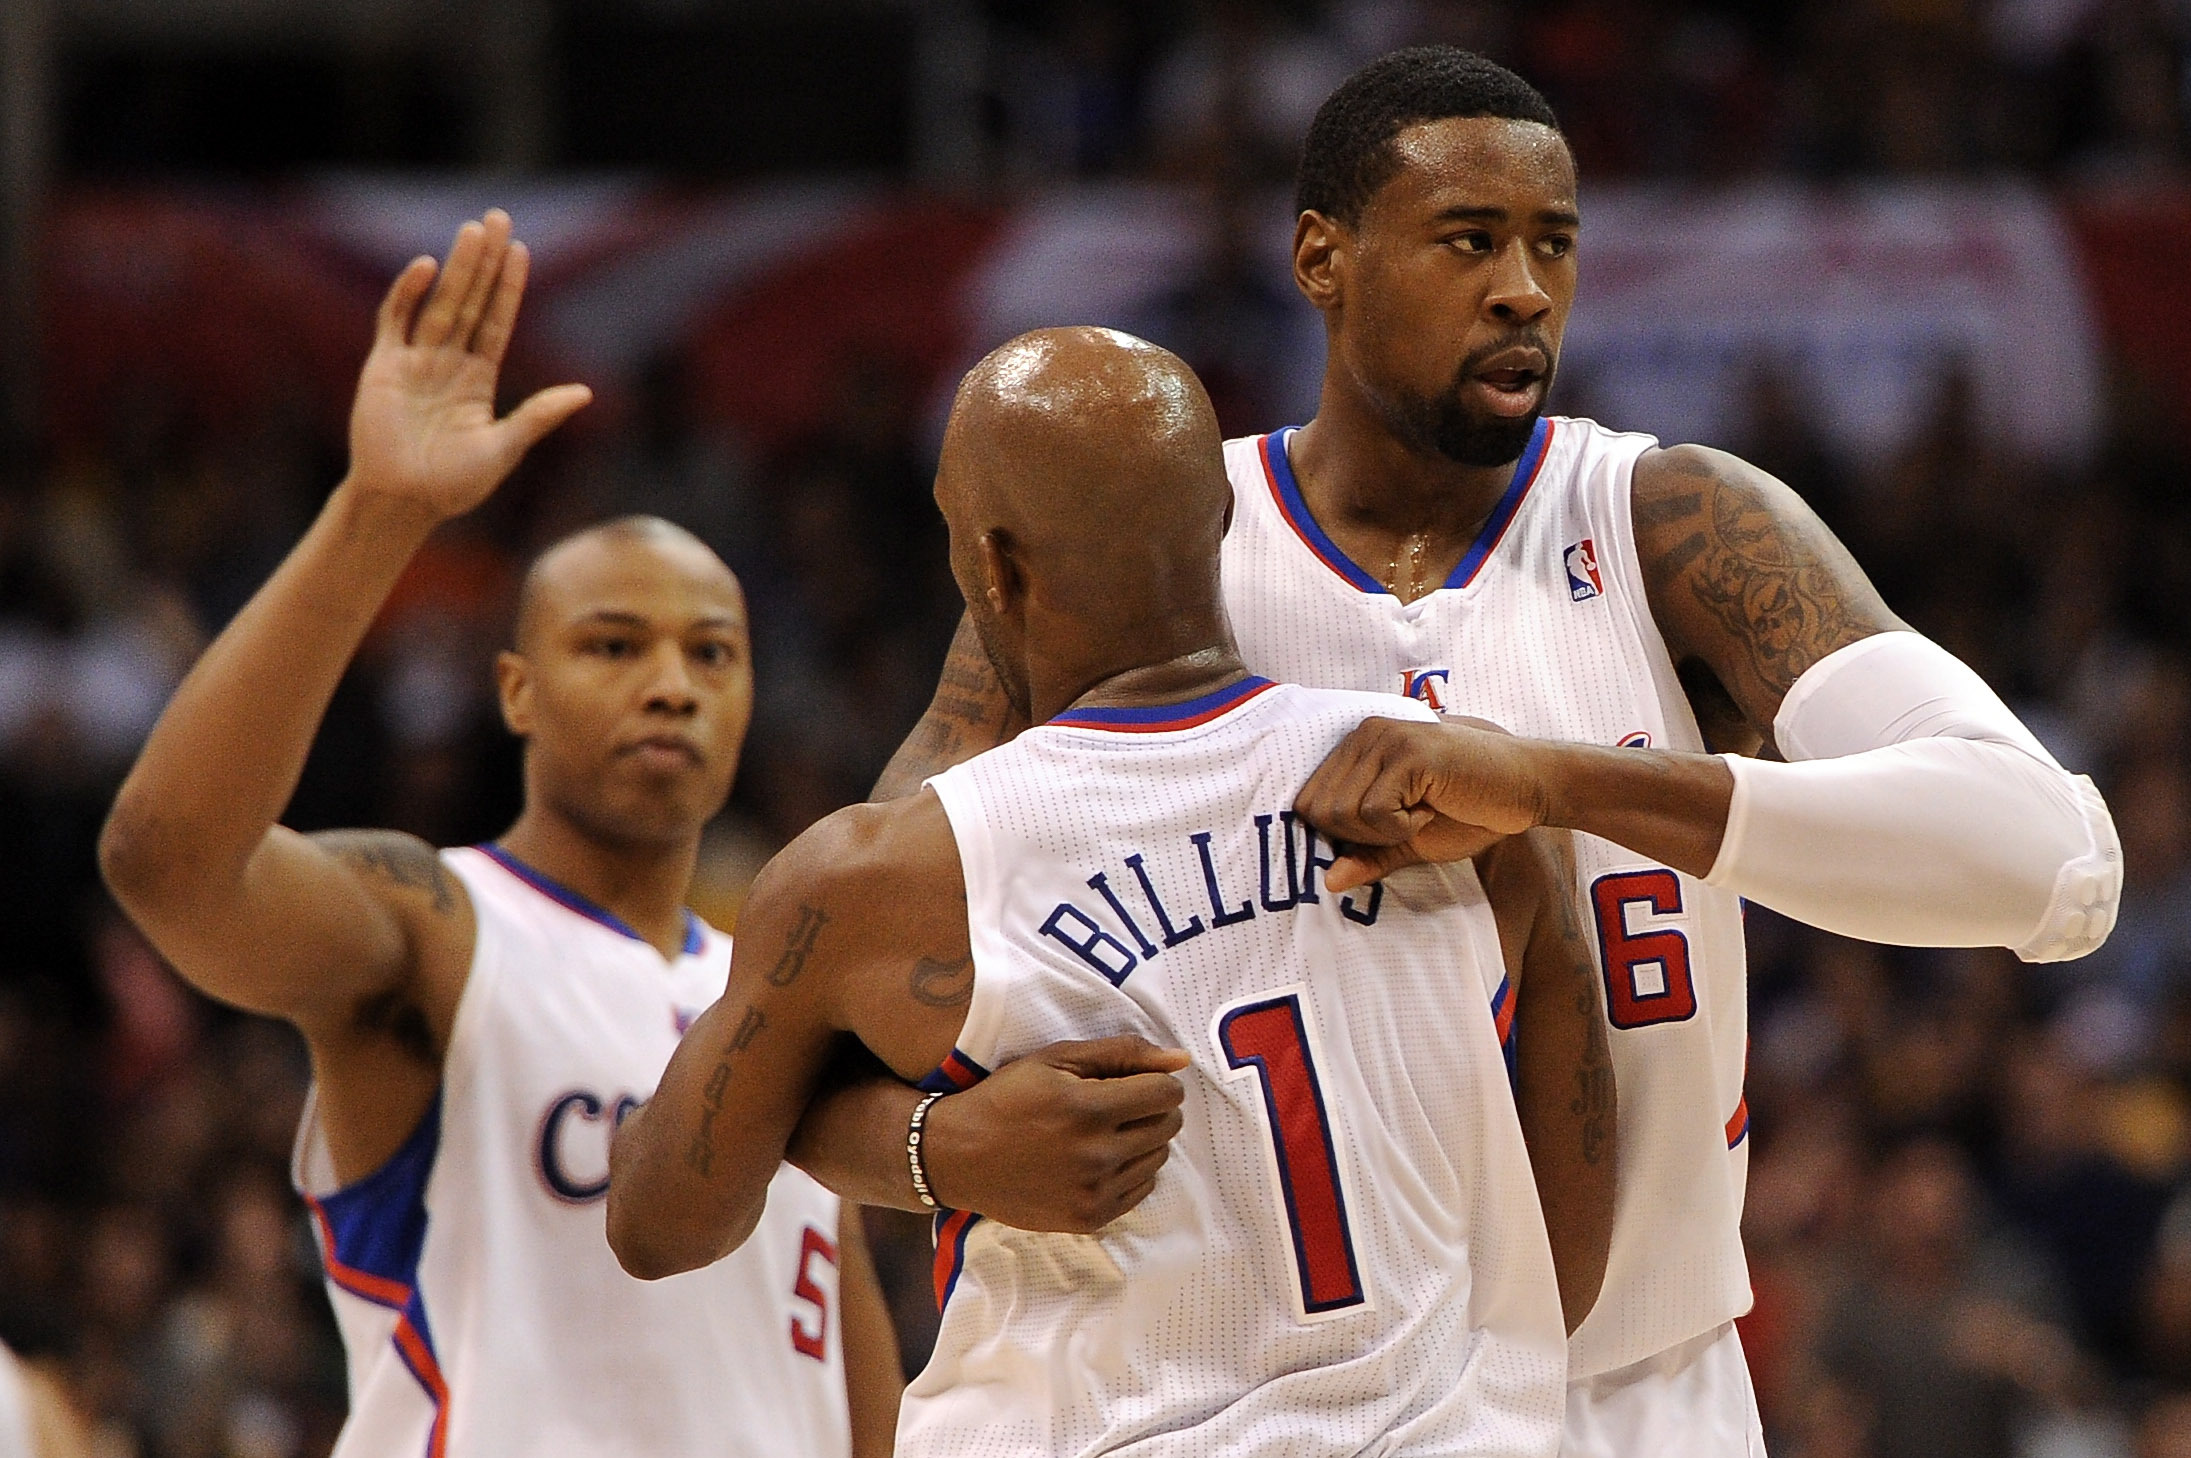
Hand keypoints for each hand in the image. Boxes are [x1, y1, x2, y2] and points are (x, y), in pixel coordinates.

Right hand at [345, 209, 591, 521]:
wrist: (402, 503)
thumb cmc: (454, 486)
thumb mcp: (505, 448)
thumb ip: (539, 416)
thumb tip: (585, 393)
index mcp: (477, 379)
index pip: (497, 321)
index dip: (508, 287)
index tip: (521, 251)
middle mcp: (447, 363)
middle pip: (470, 301)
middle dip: (484, 262)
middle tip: (498, 217)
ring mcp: (415, 362)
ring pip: (439, 303)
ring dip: (456, 268)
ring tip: (473, 230)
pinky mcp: (383, 368)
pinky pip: (395, 322)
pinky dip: (407, 294)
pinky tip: (426, 267)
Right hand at [920, 1036, 1189, 1233]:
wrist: (959, 1157)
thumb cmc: (1007, 1097)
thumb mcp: (1056, 1059)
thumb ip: (1122, 1053)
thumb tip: (1181, 1060)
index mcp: (1089, 1109)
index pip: (1166, 1093)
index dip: (1155, 1081)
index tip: (1134, 1082)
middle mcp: (1097, 1155)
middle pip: (1168, 1126)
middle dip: (1151, 1109)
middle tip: (1118, 1104)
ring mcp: (1094, 1192)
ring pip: (1159, 1158)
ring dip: (1142, 1140)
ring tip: (1105, 1131)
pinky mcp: (1090, 1218)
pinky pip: (1142, 1189)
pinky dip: (1130, 1170)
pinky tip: (1099, 1159)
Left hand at [1294, 716, 1548, 890]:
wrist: (1528, 786)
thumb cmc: (1469, 809)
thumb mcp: (1408, 838)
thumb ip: (1367, 855)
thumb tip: (1327, 883)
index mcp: (1357, 746)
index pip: (1308, 802)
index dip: (1342, 833)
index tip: (1388, 828)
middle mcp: (1365, 734)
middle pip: (1318, 811)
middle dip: (1360, 835)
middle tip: (1407, 822)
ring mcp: (1386, 739)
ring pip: (1342, 813)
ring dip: (1384, 831)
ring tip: (1423, 812)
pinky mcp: (1409, 754)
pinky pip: (1375, 813)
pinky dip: (1403, 827)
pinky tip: (1434, 809)